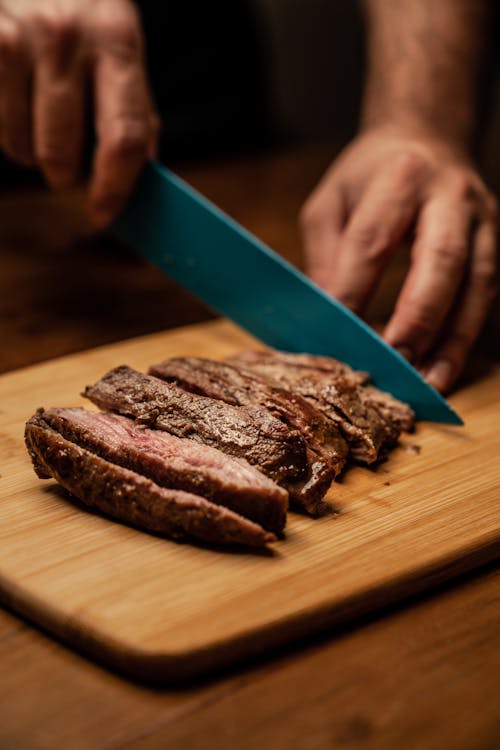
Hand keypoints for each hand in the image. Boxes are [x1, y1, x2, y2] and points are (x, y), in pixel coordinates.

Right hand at [0, 0, 158, 225]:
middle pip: (64, 153)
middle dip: (67, 178)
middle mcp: (67, 37)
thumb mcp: (122, 52)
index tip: (104, 213)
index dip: (115, 187)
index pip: (124, 136)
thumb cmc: (86, 22)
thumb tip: (138, 189)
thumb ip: (134, 116)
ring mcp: (16, 38)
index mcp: (117, 42)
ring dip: (36, 156)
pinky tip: (19, 105)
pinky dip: (10, 133)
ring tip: (43, 124)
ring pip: (23, 148)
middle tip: (70, 170)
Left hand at [301, 128, 498, 392]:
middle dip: (417, 317)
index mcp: (400, 178)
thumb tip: (329, 315)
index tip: (336, 331)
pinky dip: (465, 337)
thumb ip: (327, 254)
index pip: (374, 240)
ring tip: (428, 382)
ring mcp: (482, 220)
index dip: (355, 288)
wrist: (428, 137)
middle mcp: (450, 196)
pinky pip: (486, 296)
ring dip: (453, 340)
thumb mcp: (332, 201)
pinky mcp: (495, 244)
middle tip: (394, 361)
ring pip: (476, 285)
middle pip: (441, 260)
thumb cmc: (371, 175)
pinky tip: (444, 369)